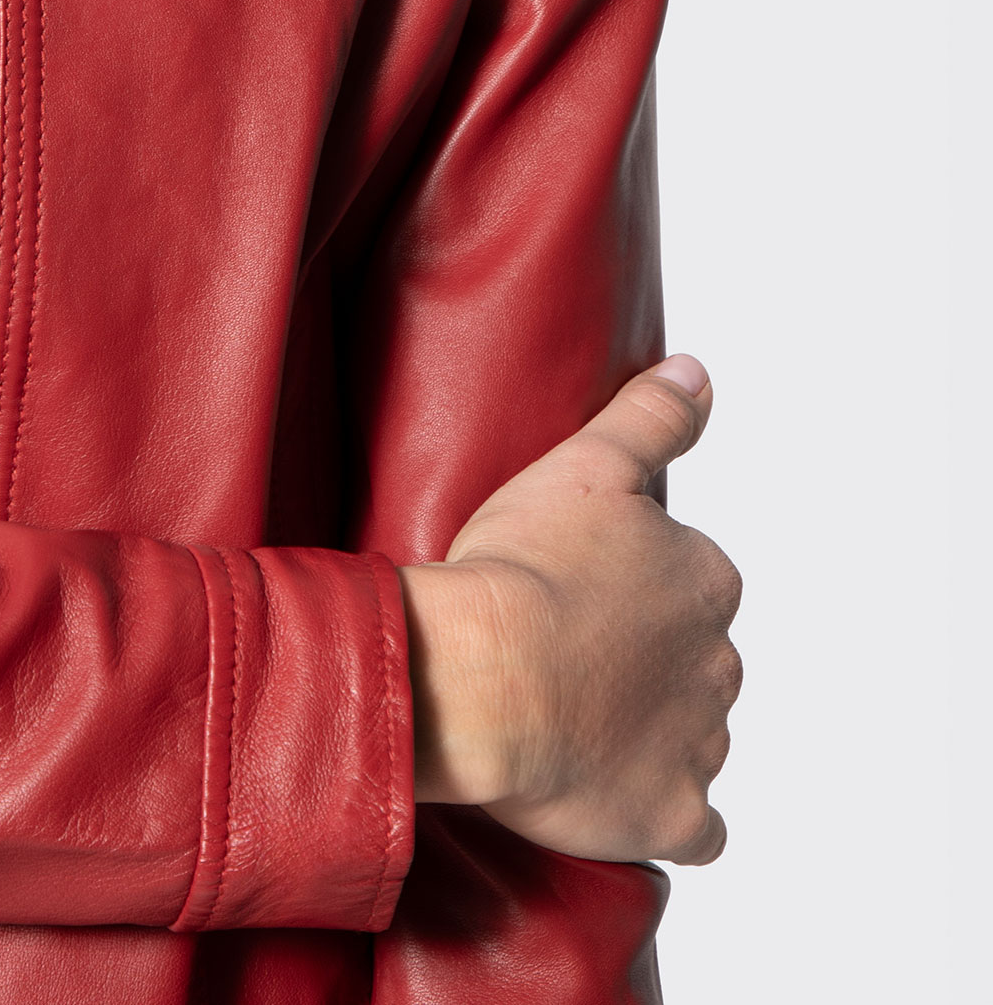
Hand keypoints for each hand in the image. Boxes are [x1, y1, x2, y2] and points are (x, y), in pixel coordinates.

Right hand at [398, 357, 741, 864]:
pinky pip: (695, 828)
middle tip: (568, 652)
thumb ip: (650, 418)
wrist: (482, 673)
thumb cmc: (520, 566)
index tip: (578, 589)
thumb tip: (699, 373)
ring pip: (693, 736)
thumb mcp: (585, 466)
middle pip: (693, 659)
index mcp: (707, 579)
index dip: (631, 587)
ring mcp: (700, 744)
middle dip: (645, 660)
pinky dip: (668, 815)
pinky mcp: (671, 816)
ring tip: (573, 718)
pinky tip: (622, 795)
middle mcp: (720, 661)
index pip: (690, 582)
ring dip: (650, 732)